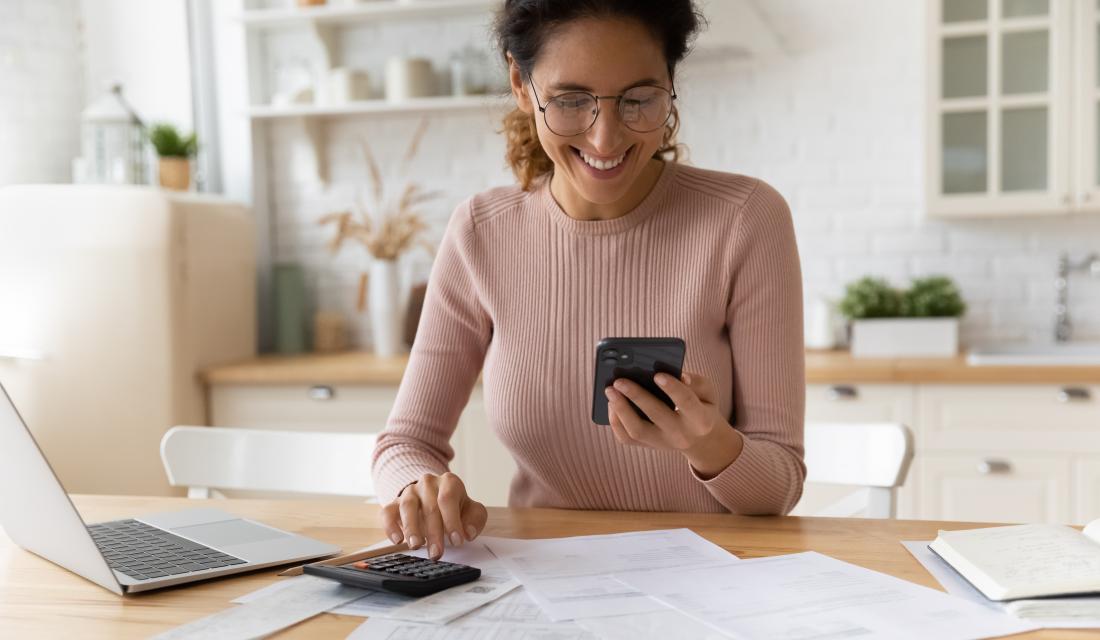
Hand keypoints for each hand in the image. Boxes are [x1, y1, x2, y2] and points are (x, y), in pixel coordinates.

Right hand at [380, 472, 487, 559]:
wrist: (434, 497)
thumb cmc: (455, 507)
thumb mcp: (471, 511)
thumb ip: (475, 520)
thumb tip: (468, 532)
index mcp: (449, 482)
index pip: (448, 498)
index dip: (452, 520)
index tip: (457, 541)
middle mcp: (428, 483)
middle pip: (429, 506)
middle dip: (434, 532)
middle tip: (436, 553)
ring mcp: (409, 492)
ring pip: (407, 506)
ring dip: (411, 528)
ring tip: (416, 545)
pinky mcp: (394, 503)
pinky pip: (387, 512)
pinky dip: (390, 526)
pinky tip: (397, 540)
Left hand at [605, 370, 742, 476]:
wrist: (700, 440)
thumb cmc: (701, 407)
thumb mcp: (708, 393)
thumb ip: (697, 382)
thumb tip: (680, 375)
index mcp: (700, 419)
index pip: (686, 402)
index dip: (672, 388)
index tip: (657, 374)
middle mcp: (680, 434)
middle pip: (656, 415)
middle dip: (637, 396)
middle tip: (619, 380)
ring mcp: (662, 443)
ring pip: (637, 431)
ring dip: (620, 410)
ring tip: (609, 390)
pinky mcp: (648, 446)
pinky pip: (626, 438)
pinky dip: (615, 421)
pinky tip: (610, 403)